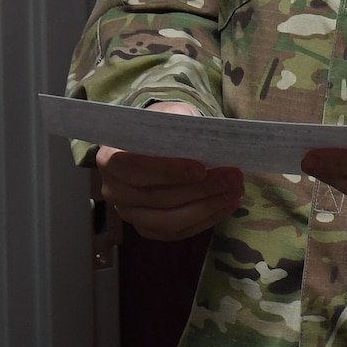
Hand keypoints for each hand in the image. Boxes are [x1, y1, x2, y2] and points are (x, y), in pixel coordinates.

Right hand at [96, 102, 243, 240]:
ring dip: (207, 207)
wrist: (154, 141)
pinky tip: (228, 204)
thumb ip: (181, 126)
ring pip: (169, 220)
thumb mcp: (169, 114)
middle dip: (200, 190)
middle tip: (234, 177)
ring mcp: (129, 213)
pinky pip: (178, 232)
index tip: (201, 168)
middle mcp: (114, 190)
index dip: (168, 171)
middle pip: (157, 198)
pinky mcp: (147, 228)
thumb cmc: (161, 126)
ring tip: (235, 191)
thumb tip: (206, 143)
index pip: (136, 169)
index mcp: (110, 158)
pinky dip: (206, 219)